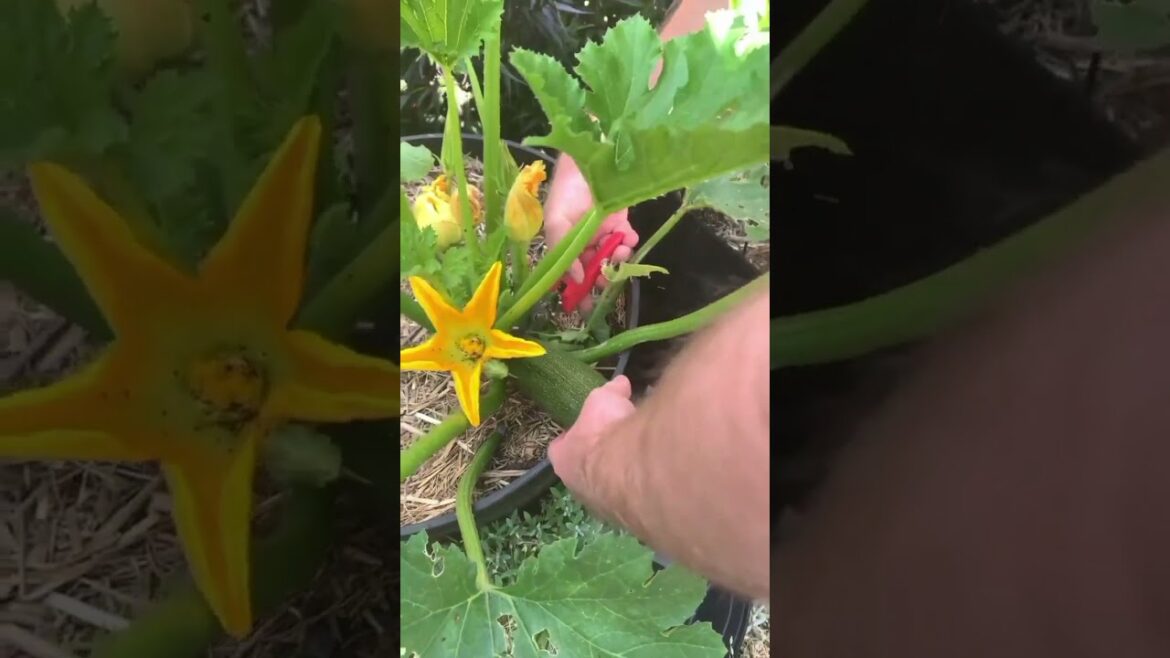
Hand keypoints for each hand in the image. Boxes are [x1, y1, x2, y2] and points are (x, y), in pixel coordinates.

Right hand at [543, 155, 637, 312]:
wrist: (589, 160)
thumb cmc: (566, 190)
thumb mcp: (556, 220)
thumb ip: (564, 250)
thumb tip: (573, 279)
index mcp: (564, 247)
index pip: (569, 276)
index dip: (577, 293)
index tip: (584, 307)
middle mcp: (583, 245)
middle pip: (594, 271)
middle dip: (602, 277)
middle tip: (606, 279)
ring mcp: (602, 235)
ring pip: (612, 259)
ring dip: (617, 260)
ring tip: (619, 252)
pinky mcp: (620, 224)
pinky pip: (626, 241)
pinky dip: (628, 242)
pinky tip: (627, 236)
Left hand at [548, 375, 635, 505]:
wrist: (633, 471)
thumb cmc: (607, 433)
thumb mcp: (604, 401)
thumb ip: (611, 392)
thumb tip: (620, 382)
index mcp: (563, 459)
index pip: (561, 447)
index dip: (575, 436)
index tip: (589, 426)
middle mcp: (578, 487)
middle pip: (585, 470)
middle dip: (600, 457)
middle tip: (620, 441)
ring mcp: (604, 505)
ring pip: (609, 488)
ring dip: (621, 475)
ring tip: (641, 456)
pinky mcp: (629, 516)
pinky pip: (632, 499)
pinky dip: (640, 487)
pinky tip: (655, 474)